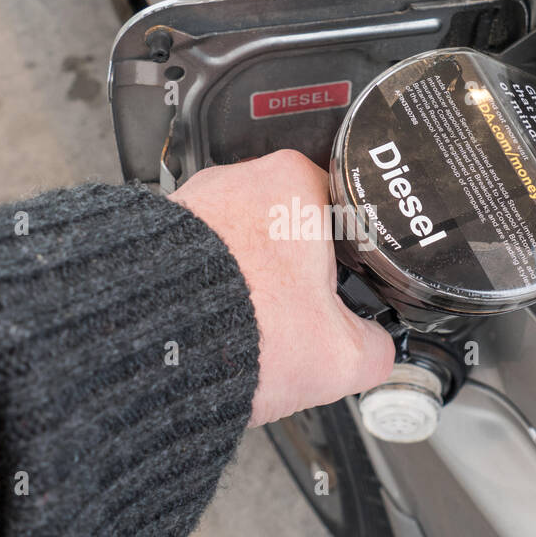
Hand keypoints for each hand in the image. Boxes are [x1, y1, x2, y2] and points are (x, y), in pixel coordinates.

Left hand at [169, 150, 394, 425]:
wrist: (157, 351)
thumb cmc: (240, 331)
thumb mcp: (341, 357)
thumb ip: (376, 351)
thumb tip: (377, 351)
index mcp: (297, 183)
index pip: (349, 212)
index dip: (358, 262)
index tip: (353, 292)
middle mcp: (243, 179)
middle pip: (295, 228)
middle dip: (300, 275)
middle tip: (303, 318)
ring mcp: (198, 201)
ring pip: (248, 244)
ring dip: (257, 282)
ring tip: (261, 324)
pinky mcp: (163, 231)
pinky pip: (206, 258)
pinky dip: (217, 288)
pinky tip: (223, 322)